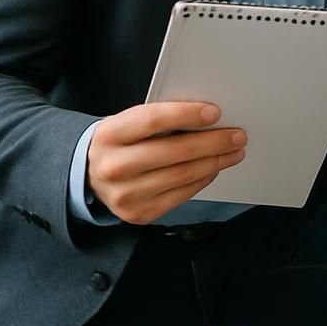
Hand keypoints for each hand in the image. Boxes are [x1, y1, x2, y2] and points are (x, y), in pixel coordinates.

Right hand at [87, 102, 245, 224]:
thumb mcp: (128, 123)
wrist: (89, 175)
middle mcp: (114, 166)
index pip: (152, 120)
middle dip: (213, 142)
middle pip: (174, 152)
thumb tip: (209, 117)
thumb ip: (160, 119)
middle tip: (237, 135)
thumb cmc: (120, 142)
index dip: (186, 114)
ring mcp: (125, 194)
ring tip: (233, 151)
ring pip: (182, 175)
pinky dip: (203, 179)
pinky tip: (214, 168)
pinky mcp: (138, 213)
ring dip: (215, 161)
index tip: (215, 112)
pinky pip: (181, 194)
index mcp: (110, 135)